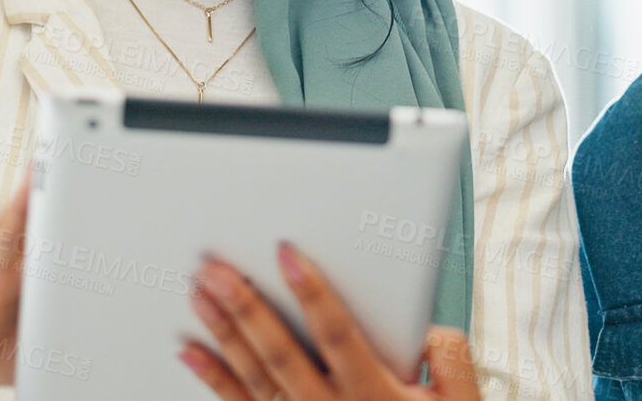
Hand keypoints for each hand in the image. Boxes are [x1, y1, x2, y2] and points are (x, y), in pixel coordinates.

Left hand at [182, 243, 481, 400]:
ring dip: (224, 334)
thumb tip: (430, 327)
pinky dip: (214, 379)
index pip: (337, 335)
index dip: (311, 293)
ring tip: (199, 296)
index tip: (287, 256)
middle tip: (216, 271)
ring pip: (255, 376)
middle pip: (281, 353)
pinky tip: (191, 351)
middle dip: (246, 309)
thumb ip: (450, 359)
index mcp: (375, 395)